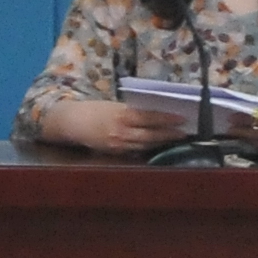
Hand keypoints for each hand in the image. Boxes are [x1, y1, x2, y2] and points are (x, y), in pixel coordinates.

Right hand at [53, 100, 191, 151]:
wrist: (72, 122)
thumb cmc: (94, 109)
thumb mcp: (114, 105)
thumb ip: (132, 110)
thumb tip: (154, 112)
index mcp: (122, 115)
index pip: (150, 118)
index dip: (167, 119)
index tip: (182, 118)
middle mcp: (121, 132)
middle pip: (151, 135)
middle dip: (169, 134)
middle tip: (185, 132)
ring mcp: (118, 145)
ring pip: (146, 145)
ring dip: (162, 142)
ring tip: (175, 138)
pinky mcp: (115, 153)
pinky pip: (136, 151)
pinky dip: (148, 148)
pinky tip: (158, 145)